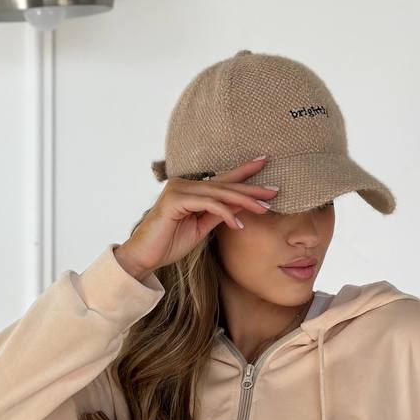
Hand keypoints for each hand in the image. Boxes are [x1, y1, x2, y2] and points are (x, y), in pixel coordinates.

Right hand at [114, 157, 279, 277]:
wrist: (145, 257)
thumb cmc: (169, 244)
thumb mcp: (201, 228)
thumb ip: (218, 214)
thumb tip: (240, 206)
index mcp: (190, 189)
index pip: (221, 179)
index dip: (243, 172)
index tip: (264, 162)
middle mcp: (184, 184)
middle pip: (224, 184)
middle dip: (251, 188)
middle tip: (274, 191)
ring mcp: (178, 189)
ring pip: (218, 193)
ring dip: (244, 201)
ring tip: (264, 208)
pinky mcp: (175, 200)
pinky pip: (207, 205)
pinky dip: (225, 214)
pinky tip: (238, 225)